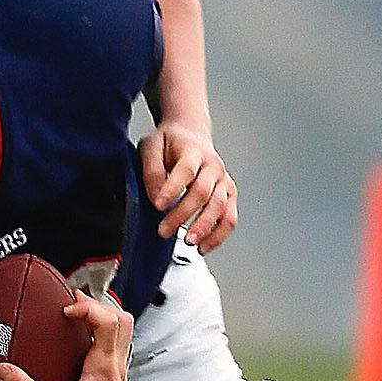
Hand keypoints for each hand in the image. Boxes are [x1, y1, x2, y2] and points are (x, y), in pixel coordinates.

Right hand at [0, 293, 132, 380]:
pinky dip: (105, 337)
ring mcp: (120, 376)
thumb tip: (2, 369)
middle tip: (74, 305)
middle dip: (100, 305)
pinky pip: (119, 348)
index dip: (88, 308)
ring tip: (81, 317)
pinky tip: (85, 343)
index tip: (66, 312)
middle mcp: (116, 369)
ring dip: (105, 319)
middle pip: (123, 320)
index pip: (108, 322)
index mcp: (103, 369)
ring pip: (126, 333)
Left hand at [139, 120, 236, 251]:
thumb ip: (151, 171)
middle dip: (183, 214)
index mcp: (193, 151)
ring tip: (188, 242)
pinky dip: (218, 235)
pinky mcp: (229, 195)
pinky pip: (229, 218)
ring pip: (220, 207)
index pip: (185, 171)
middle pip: (203, 192)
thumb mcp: (151, 147)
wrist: (191, 134)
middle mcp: (212, 166)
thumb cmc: (171, 142)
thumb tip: (155, 196)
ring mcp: (223, 181)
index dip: (172, 189)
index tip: (158, 205)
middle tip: (164, 230)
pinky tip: (203, 246)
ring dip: (204, 228)